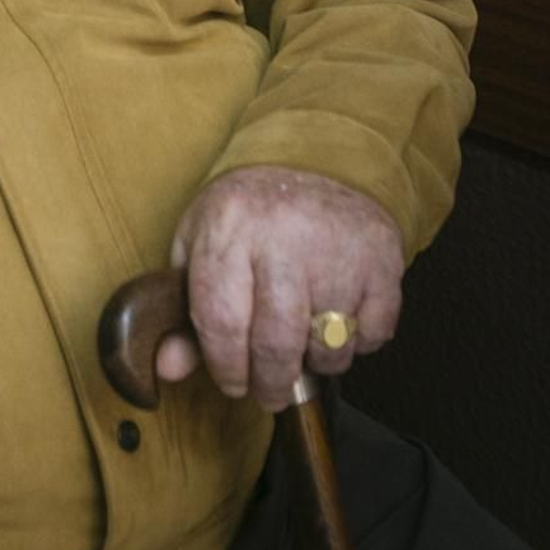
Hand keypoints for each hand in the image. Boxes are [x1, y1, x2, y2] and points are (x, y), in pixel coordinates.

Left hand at [157, 167, 403, 411]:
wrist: (317, 160)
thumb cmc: (250, 213)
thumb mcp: (202, 244)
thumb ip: (184, 310)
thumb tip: (168, 367)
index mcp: (229, 226)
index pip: (221, 322)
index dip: (226, 367)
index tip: (233, 382)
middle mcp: (284, 235)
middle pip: (277, 345)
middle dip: (271, 383)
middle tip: (269, 389)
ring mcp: (338, 248)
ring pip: (329, 348)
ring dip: (316, 362)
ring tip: (303, 341)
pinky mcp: (381, 261)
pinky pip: (373, 336)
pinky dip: (357, 343)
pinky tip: (338, 317)